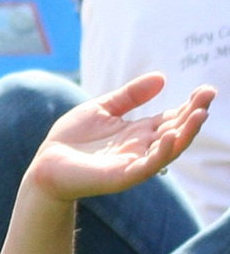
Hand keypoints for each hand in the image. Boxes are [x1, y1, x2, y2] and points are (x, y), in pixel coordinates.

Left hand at [24, 74, 213, 201]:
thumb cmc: (72, 138)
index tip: (206, 89)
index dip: (190, 104)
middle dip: (194, 114)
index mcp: (139, 132)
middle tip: (209, 94)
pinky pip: (148, 166)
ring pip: (169, 148)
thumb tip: (162, 77)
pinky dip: (161, 152)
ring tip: (200, 113)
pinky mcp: (122, 176)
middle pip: (176, 130)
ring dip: (186, 132)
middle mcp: (142, 147)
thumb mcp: (102, 108)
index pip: (172, 117)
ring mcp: (134, 162)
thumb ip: (130, 95)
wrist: (46, 164)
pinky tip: (169, 135)